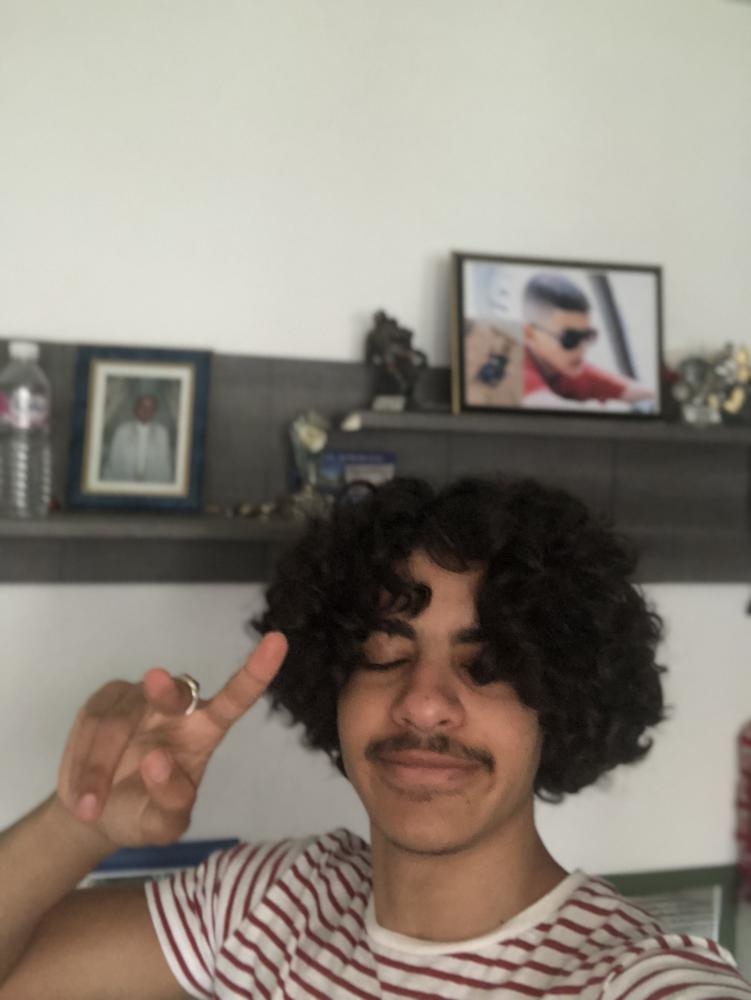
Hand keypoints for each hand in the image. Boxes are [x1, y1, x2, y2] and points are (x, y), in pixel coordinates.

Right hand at [56, 632, 287, 850]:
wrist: (93, 815)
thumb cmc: (142, 813)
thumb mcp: (163, 825)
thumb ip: (170, 802)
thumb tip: (158, 759)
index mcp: (205, 732)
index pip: (236, 698)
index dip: (256, 672)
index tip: (277, 641)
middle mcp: (176, 708)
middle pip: (176, 691)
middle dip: (165, 687)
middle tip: (156, 681)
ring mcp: (138, 699)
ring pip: (118, 720)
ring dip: (98, 767)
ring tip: (90, 808)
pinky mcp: (103, 700)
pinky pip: (90, 724)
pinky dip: (81, 762)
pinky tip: (82, 791)